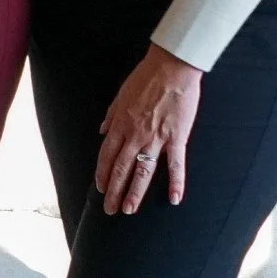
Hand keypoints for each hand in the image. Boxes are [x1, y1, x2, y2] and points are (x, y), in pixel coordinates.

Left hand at [96, 43, 201, 213]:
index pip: (107, 155)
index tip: (100, 188)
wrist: (171, 67)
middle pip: (121, 167)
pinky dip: (176, 182)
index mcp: (120, 124)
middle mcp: (135, 134)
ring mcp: (156, 138)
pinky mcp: (176, 137)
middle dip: (113, 190)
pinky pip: (175, 164)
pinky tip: (175, 199)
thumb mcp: (120, 95)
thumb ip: (111, 115)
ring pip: (143, 170)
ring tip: (129, 210)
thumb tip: (102, 130)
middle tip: (110, 209)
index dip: (102, 173)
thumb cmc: (145, 77)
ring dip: (135, 192)